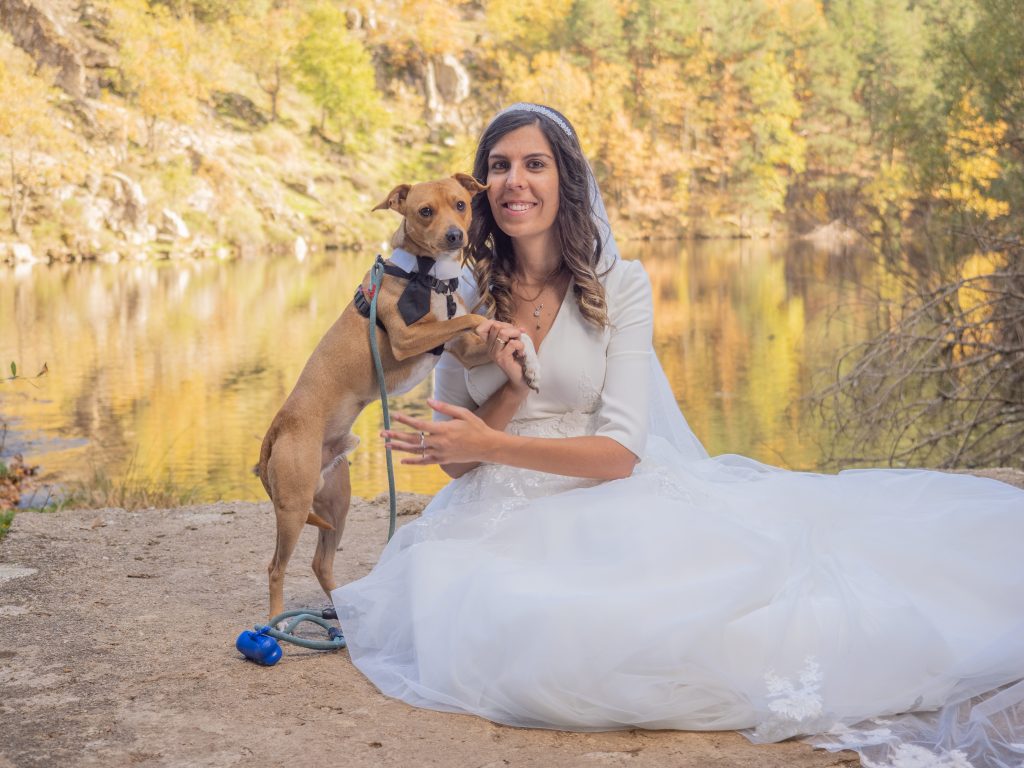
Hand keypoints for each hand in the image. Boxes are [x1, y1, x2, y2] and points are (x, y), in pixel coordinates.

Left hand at [382, 399, 503, 465]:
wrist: (487, 447)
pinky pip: (424, 462)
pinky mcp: (442, 460)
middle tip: (382, 433)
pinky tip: (402, 461)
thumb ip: (444, 407)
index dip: (405, 420)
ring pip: (416, 451)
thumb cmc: (476, 427)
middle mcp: (439, 443)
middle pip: (413, 439)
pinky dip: (413, 461)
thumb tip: (428, 400)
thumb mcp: (462, 413)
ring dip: (400, 448)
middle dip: (396, 436)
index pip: (419, 425)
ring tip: (386, 445)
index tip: (394, 415)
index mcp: (443, 429)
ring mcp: (440, 453)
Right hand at [474, 319, 530, 394]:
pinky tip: (521, 353)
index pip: (482, 327)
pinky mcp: (503, 359)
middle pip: (496, 326)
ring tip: (519, 344)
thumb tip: (521, 328)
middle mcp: (490, 348)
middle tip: (517, 338)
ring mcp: (495, 354)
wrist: (522, 378)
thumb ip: (513, 333)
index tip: (507, 329)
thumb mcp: (514, 342)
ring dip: (516, 334)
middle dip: (511, 328)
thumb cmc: (519, 359)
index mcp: (490, 344)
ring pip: (503, 332)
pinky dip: (521, 345)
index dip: (496, 322)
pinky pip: (512, 343)